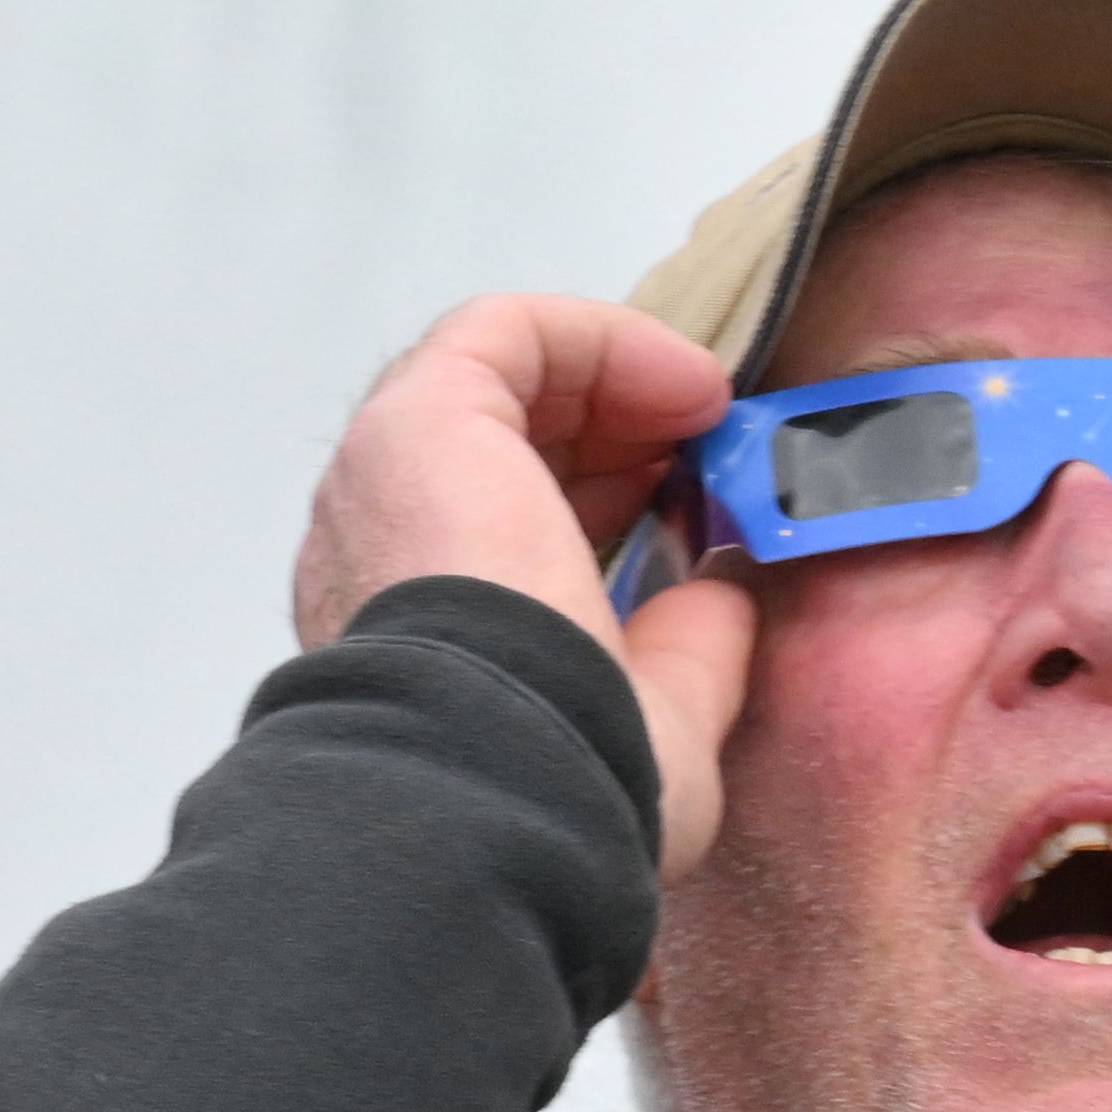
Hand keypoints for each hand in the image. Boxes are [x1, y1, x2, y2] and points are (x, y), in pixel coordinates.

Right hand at [289, 295, 758, 870]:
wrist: (494, 771)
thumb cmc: (558, 778)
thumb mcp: (658, 727)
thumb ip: (688, 653)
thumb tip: (723, 591)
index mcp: (426, 637)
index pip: (507, 533)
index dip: (612, 501)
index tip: (696, 512)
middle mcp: (391, 553)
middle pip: (505, 448)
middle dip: (619, 431)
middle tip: (707, 449)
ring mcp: (388, 482)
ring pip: (498, 387)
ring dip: (612, 378)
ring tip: (702, 405)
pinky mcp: (415, 419)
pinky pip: (502, 333)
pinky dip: (600, 337)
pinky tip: (682, 382)